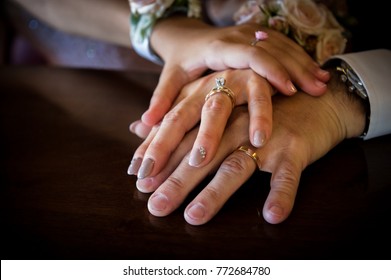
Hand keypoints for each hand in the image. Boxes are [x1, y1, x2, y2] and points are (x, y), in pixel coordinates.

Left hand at [129, 69, 365, 224]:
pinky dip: (282, 194)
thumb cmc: (257, 104)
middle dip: (176, 177)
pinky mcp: (294, 145)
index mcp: (214, 102)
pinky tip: (271, 215)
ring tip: (194, 215)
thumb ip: (174, 114)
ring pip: (237, 161)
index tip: (137, 177)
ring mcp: (266, 131)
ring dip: (216, 190)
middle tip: (155, 204)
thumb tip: (136, 126)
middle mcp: (237, 115)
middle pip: (201, 148)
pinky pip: (288, 173)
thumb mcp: (214, 102)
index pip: (179, 129)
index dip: (157, 151)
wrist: (311, 96)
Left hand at [141, 18, 329, 127]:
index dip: (269, 69)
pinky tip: (319, 77)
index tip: (287, 89)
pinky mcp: (261, 38)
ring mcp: (252, 35)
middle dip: (294, 70)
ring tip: (322, 87)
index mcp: (218, 48)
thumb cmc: (181, 62)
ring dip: (303, 66)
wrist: (188, 38)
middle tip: (314, 92)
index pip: (248, 55)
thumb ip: (162, 100)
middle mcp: (239, 38)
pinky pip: (286, 46)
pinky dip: (302, 61)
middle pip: (271, 50)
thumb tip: (144, 125)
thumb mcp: (171, 79)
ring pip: (283, 46)